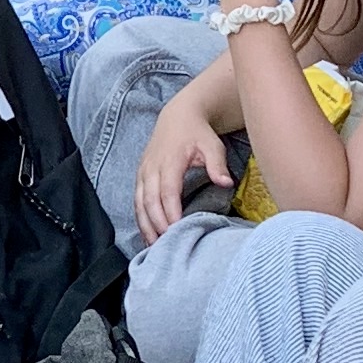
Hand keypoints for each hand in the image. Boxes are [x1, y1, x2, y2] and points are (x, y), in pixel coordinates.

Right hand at [135, 99, 236, 244]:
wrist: (178, 117)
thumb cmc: (197, 133)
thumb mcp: (212, 145)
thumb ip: (217, 165)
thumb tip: (225, 183)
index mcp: (170, 160)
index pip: (168, 191)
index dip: (171, 211)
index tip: (177, 229)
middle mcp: (152, 167)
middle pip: (150, 200)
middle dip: (157, 223)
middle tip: (167, 244)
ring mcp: (143, 172)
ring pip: (139, 202)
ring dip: (145, 225)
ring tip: (154, 245)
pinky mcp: (140, 176)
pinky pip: (137, 201)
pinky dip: (140, 219)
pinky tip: (147, 234)